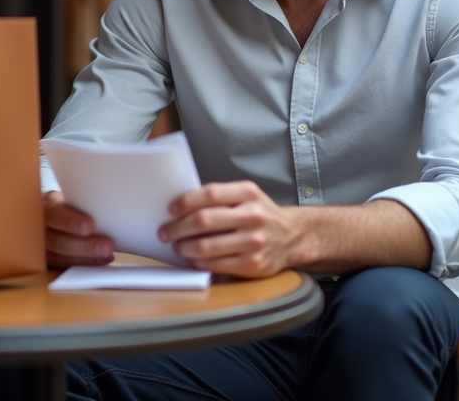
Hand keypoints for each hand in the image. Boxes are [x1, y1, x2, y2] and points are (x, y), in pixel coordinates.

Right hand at [43, 190, 114, 267]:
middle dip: (84, 246)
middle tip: (106, 246)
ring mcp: (42, 249)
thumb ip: (84, 203)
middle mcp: (41, 229)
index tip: (90, 225)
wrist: (53, 215)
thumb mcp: (73, 197)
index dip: (71, 221)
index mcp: (48, 207)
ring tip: (106, 256)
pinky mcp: (48, 263)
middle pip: (58, 242)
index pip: (55, 215)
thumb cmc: (70, 205)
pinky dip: (83, 267)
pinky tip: (100, 262)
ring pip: (60, 259)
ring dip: (86, 260)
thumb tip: (111, 207)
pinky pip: (64, 268)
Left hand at [158, 181, 301, 277]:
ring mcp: (254, 242)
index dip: (185, 202)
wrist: (293, 236)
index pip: (209, 194)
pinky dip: (198, 262)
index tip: (171, 209)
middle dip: (177, 228)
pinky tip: (193, 258)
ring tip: (177, 246)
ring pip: (206, 246)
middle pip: (203, 220)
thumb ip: (220, 197)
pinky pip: (215, 265)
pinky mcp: (253, 265)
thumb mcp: (247, 196)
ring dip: (184, 247)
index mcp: (248, 193)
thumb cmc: (261, 215)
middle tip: (165, 232)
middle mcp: (253, 216)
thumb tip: (181, 207)